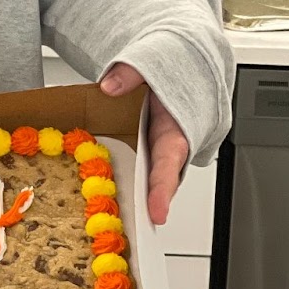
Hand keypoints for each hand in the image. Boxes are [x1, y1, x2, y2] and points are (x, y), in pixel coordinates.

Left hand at [98, 62, 188, 225]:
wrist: (181, 58)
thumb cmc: (170, 65)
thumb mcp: (151, 60)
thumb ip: (132, 72)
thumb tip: (110, 86)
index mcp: (176, 126)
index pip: (170, 161)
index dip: (163, 189)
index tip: (157, 212)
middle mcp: (170, 143)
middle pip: (161, 182)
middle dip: (149, 206)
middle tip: (137, 229)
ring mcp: (158, 149)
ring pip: (149, 179)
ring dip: (138, 200)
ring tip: (125, 226)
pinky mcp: (146, 149)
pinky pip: (138, 169)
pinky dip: (127, 184)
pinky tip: (106, 197)